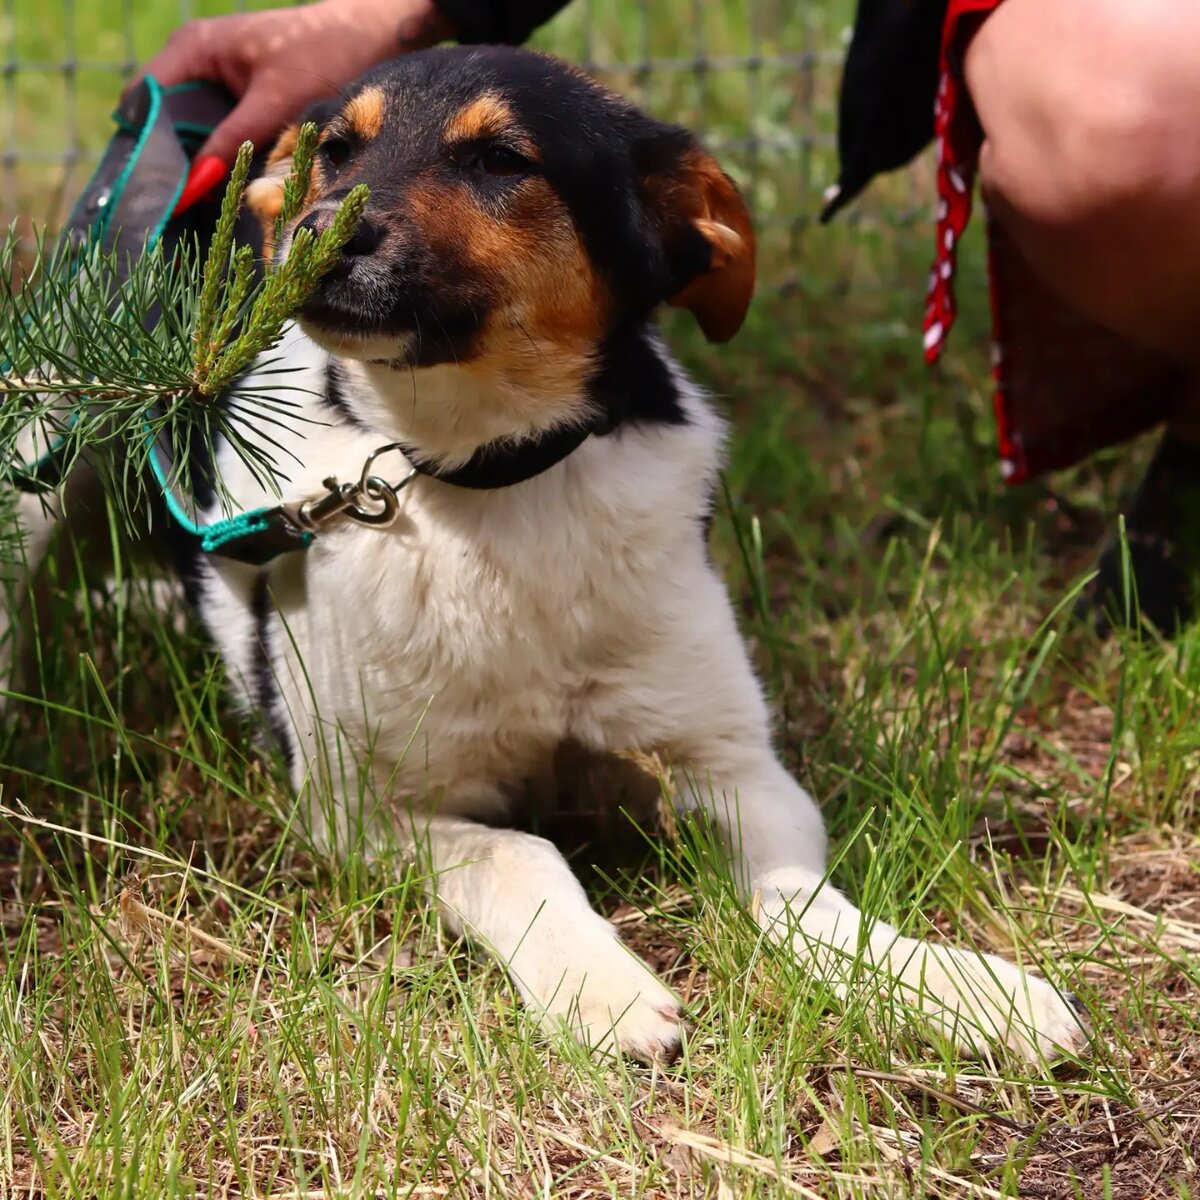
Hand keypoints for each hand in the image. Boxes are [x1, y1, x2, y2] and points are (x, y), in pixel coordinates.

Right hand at [132, 0, 452, 208]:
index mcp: (193, 48)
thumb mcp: (276, 103)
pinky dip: (219, 158)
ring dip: (195, 165)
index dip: (141, 145)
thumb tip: (194, 184)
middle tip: (171, 210)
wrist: (374, 35)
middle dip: (167, 162)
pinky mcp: (243, 100)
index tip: (149, 192)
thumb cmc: (325, 54)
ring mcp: (219, 81)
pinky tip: (223, 189)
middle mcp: (197, 61)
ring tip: (194, 207)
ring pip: (190, 130)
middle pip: (162, 119)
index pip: (144, 99)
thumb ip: (233, 141)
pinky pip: (219, 133)